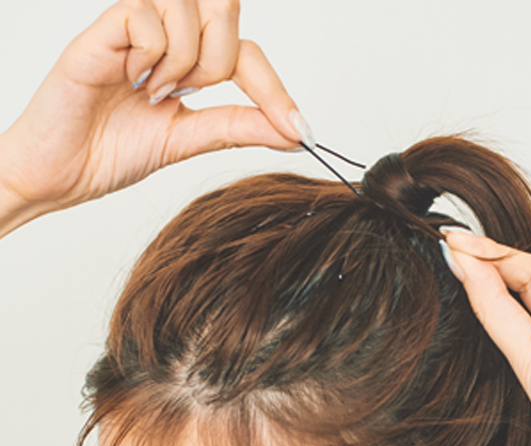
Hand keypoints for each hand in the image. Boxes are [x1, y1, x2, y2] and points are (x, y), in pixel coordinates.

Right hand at [0, 0, 305, 227]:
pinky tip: (127, 79)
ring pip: (189, 9)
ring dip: (180, 62)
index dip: (276, 89)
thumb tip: (293, 131)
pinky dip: (149, 55)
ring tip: (148, 91)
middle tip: (184, 94)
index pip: (248, 52)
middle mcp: (166, 34)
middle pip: (226, 10)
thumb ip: (236, 128)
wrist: (60, 173)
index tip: (299, 130)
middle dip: (220, 63)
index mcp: (189, 59)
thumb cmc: (111, 151)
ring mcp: (135, 27)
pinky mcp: (104, 28)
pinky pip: (147, 17)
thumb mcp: (187, 141)